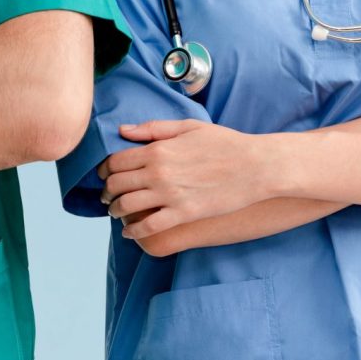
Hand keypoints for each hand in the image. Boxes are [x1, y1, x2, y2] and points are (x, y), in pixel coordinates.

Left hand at [99, 120, 272, 238]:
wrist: (256, 166)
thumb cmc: (226, 143)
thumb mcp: (188, 127)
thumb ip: (153, 129)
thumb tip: (123, 131)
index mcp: (158, 149)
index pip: (115, 161)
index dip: (104, 171)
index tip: (104, 176)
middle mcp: (158, 172)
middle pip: (116, 184)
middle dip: (106, 192)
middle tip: (106, 197)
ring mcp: (169, 195)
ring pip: (126, 207)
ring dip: (116, 212)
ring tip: (116, 213)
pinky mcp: (183, 214)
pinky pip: (148, 227)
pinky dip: (134, 231)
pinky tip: (130, 232)